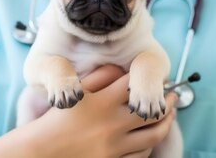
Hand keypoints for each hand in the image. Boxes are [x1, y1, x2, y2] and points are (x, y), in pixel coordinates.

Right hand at [0, 65, 177, 157]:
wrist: (42, 150)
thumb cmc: (57, 120)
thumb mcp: (74, 93)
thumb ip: (98, 78)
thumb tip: (120, 68)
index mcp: (102, 102)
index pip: (135, 85)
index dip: (148, 78)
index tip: (156, 76)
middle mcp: (112, 124)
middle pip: (152, 110)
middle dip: (167, 100)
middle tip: (172, 94)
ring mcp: (115, 146)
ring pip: (153, 134)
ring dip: (166, 122)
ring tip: (169, 114)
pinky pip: (142, 154)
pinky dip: (151, 143)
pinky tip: (151, 136)